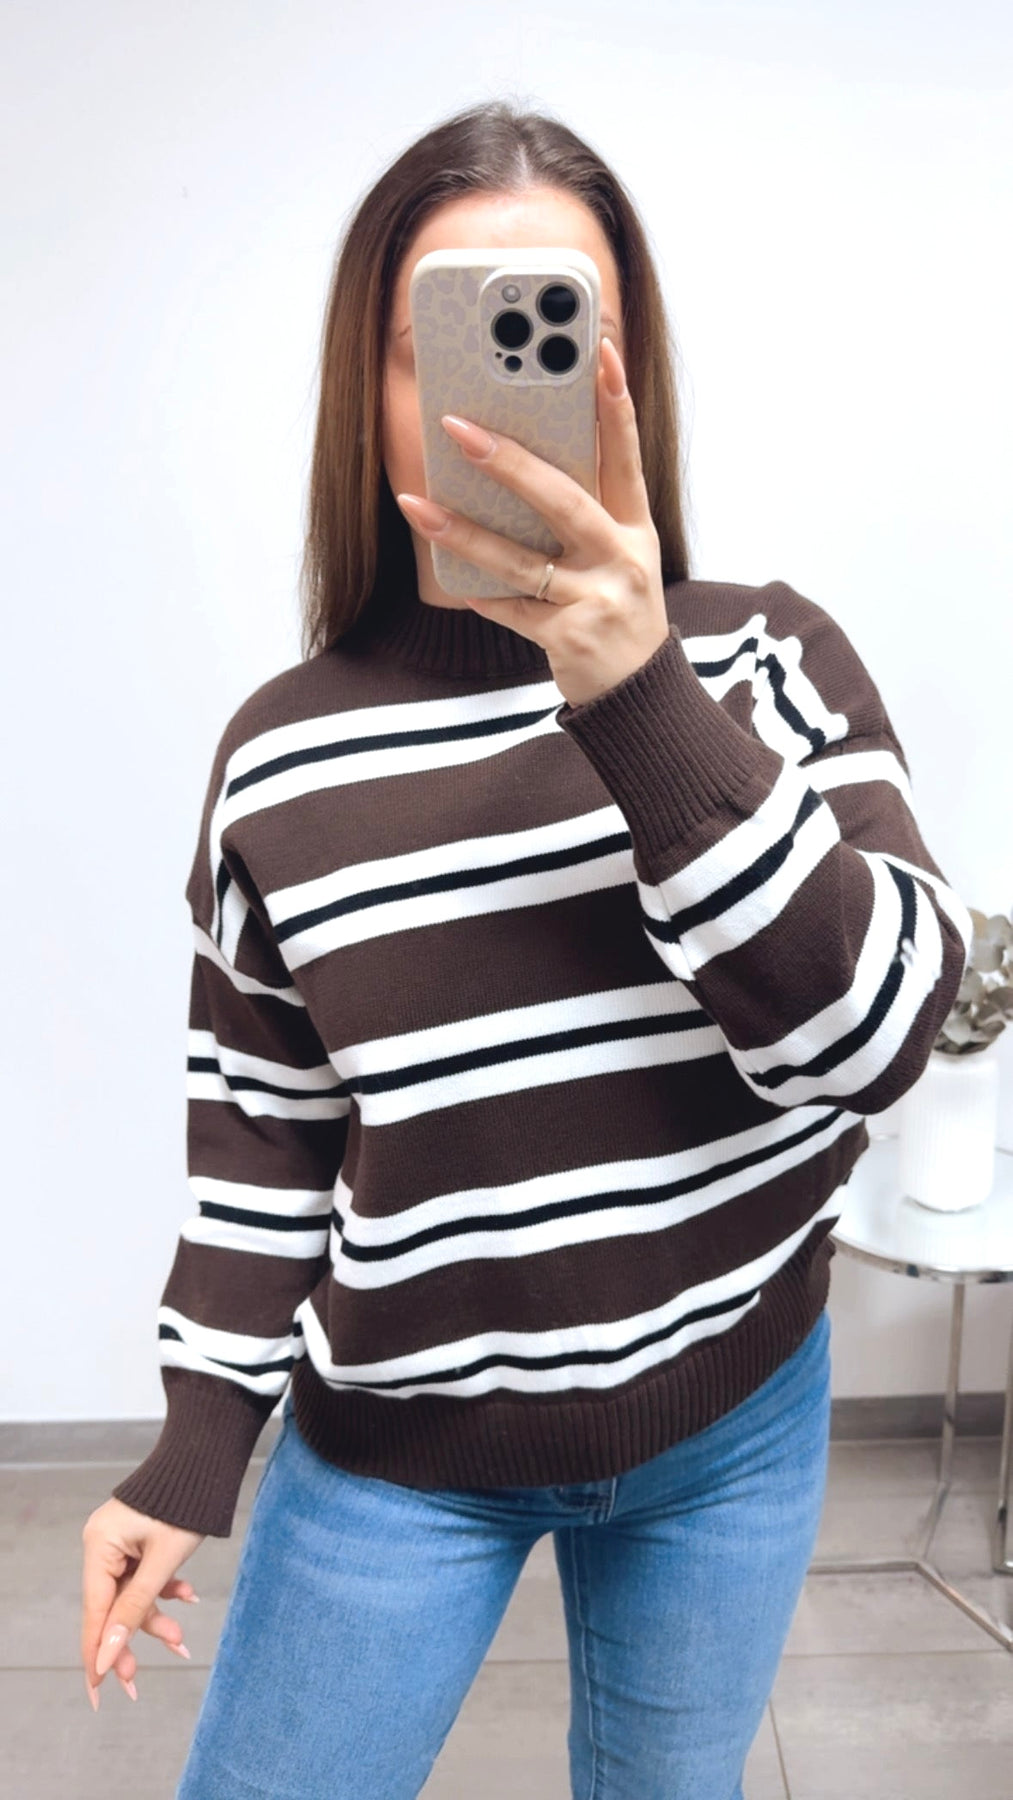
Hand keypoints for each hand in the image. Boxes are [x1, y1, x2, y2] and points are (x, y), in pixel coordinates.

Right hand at [81, 1497, 204, 1708]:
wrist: (206, 1460)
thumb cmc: (186, 1506)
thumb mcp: (163, 1563)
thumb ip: (135, 1609)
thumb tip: (108, 1654)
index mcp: (99, 1546)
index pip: (95, 1612)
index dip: (97, 1654)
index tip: (98, 1692)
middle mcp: (101, 1545)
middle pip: (111, 1607)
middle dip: (132, 1639)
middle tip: (138, 1682)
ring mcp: (118, 1543)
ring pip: (131, 1595)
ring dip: (155, 1616)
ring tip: (181, 1639)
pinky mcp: (135, 1541)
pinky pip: (143, 1577)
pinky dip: (164, 1591)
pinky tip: (187, 1595)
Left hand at [394, 335, 670, 708]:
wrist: (640, 697)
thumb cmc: (617, 612)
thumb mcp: (619, 557)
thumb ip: (584, 512)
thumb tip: (515, 461)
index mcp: (635, 528)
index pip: (625, 454)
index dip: (614, 403)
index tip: (598, 352)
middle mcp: (621, 558)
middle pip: (563, 499)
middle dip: (509, 461)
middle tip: (459, 428)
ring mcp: (596, 600)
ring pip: (521, 559)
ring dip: (463, 532)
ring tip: (416, 505)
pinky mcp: (569, 638)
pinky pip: (511, 609)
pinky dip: (481, 595)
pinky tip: (452, 581)